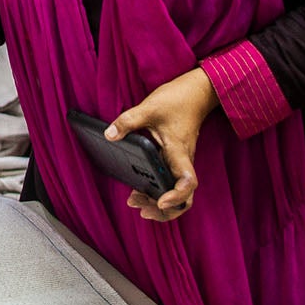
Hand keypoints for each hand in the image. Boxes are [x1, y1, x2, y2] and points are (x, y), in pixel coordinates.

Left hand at [107, 68, 218, 221]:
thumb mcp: (149, 107)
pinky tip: (139, 188)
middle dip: (164, 211)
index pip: (187, 183)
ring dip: (159, 204)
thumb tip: (108, 136)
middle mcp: (183, 162)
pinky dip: (158, 192)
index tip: (160, 201)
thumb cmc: (177, 100)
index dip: (176, 197)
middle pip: (185, 199)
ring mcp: (181, 163)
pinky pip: (171, 184)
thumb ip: (128, 121)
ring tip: (135, 201)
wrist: (196, 93)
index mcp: (180, 152)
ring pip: (179, 195)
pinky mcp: (176, 160)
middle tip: (137, 206)